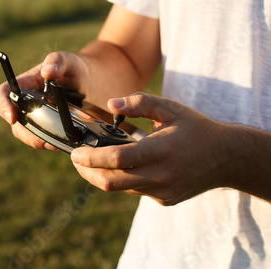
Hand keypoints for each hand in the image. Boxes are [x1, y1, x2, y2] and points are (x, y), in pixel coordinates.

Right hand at [0, 52, 87, 149]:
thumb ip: (58, 61)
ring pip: (27, 133)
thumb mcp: (70, 61)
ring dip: (37, 141)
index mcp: (26, 84)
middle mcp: (27, 102)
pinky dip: (48, 143)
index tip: (12, 118)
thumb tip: (47, 71)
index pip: (3, 93)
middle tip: (42, 140)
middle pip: (14, 121)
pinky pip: (42, 139)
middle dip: (25, 133)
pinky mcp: (48, 127)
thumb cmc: (76, 68)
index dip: (3, 105)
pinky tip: (61, 144)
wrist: (93, 83)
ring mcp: (36, 116)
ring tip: (54, 144)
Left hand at [71, 92, 232, 205]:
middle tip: (76, 160)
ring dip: (102, 177)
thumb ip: (140, 102)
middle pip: (112, 182)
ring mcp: (163, 191)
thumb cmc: (196, 129)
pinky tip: (121, 167)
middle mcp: (161, 175)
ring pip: (122, 188)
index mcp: (160, 150)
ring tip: (92, 162)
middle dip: (87, 173)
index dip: (90, 158)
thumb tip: (111, 104)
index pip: (116, 159)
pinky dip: (123, 180)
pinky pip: (135, 191)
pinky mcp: (165, 199)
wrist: (228, 158)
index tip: (74, 153)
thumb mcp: (171, 108)